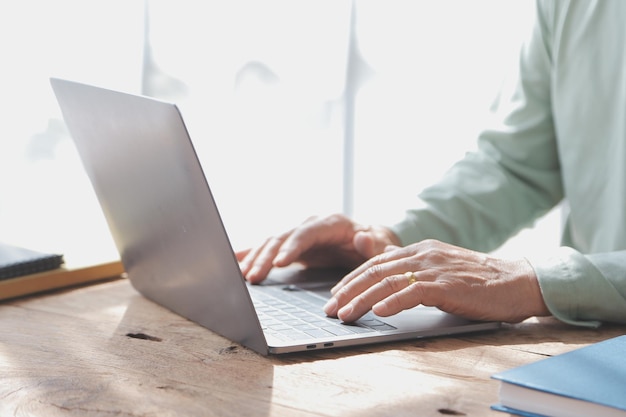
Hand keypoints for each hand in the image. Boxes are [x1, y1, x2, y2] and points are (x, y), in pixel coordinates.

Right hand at [236, 214, 400, 283]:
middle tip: (253, 277)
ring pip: (272, 243)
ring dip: (255, 258)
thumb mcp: (381, 246)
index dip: (292, 246)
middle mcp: (311, 226)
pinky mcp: (292, 246)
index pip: (308, 232)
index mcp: (332, 223)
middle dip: (267, 257)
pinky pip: (269, 248)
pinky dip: (252, 253)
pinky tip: (235, 261)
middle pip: (284, 238)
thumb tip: (362, 237)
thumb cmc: (376, 245)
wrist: (369, 242)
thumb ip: (374, 245)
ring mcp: (299, 235)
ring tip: (241, 276)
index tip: (279, 263)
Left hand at [323, 239, 549, 322]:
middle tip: (330, 308)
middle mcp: (422, 255)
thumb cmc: (478, 282)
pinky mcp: (447, 284)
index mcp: (419, 250)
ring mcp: (434, 268)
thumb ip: (413, 274)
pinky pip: (413, 292)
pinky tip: (378, 312)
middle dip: (348, 290)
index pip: (376, 263)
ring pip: (387, 282)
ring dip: (362, 299)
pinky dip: (393, 302)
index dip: (352, 279)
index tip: (336, 294)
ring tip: (345, 314)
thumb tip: (386, 289)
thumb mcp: (439, 272)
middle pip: (375, 271)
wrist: (516, 281)